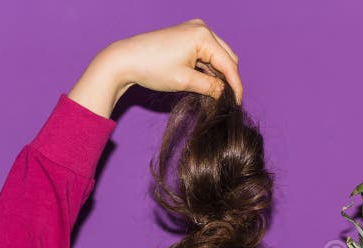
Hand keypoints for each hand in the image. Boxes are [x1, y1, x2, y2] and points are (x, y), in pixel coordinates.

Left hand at [68, 19, 241, 118]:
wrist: (125, 59)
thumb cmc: (151, 68)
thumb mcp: (185, 81)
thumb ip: (210, 87)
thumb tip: (225, 93)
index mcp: (203, 36)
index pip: (229, 64)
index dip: (235, 85)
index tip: (237, 103)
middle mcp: (202, 28)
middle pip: (227, 57)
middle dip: (228, 79)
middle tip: (227, 100)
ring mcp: (194, 30)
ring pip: (218, 56)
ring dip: (218, 74)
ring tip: (215, 94)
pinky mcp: (187, 36)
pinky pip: (206, 54)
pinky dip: (208, 68)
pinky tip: (206, 83)